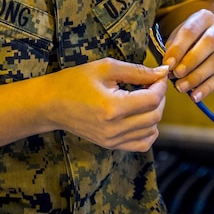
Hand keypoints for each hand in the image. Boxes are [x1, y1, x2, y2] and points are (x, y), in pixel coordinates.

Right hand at [46, 58, 169, 151]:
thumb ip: (137, 71)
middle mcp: (114, 128)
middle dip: (160, 98)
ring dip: (154, 113)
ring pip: (152, 131)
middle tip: (153, 84)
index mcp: (112, 107)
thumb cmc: (75, 82)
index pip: (152, 100)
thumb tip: (162, 72)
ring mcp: (112, 140)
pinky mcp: (110, 145)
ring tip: (144, 98)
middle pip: (155, 116)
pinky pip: (142, 144)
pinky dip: (149, 131)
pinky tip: (141, 116)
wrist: (51, 104)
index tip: (158, 75)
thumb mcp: (106, 68)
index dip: (160, 86)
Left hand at [160, 8, 213, 102]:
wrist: (204, 38)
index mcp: (204, 17)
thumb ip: (172, 49)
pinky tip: (195, 96)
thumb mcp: (177, 37)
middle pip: (209, 43)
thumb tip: (167, 67)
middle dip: (191, 61)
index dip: (179, 48)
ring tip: (181, 88)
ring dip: (197, 77)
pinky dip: (207, 88)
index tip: (168, 64)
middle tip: (176, 75)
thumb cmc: (186, 39)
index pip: (191, 31)